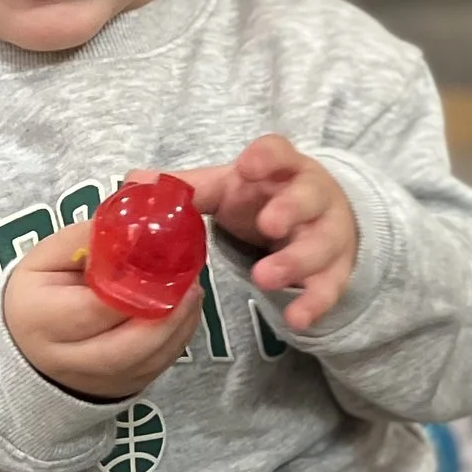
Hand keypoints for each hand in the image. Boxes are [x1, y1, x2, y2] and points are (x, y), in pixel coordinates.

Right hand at [2, 220, 204, 401]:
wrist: (28, 351)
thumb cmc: (40, 296)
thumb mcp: (45, 259)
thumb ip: (86, 240)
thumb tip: (134, 228)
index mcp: (42, 320)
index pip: (98, 306)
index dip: (135, 284)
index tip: (159, 256)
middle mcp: (70, 359)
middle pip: (132, 344)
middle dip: (169, 309)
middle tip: (189, 277)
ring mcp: (100, 380)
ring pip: (153, 357)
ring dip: (181, 321)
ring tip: (192, 288)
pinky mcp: (125, 386)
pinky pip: (161, 363)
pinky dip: (180, 335)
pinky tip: (185, 308)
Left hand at [167, 135, 358, 332]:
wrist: (320, 221)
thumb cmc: (265, 200)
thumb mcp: (230, 190)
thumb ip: (189, 188)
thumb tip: (134, 183)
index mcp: (283, 169)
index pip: (280, 153)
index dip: (267, 158)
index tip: (247, 167)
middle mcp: (314, 197)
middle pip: (310, 197)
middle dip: (291, 210)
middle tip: (268, 225)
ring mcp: (330, 233)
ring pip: (322, 245)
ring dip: (295, 262)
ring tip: (264, 279)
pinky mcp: (337, 269)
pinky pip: (331, 286)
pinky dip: (314, 303)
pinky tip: (295, 319)